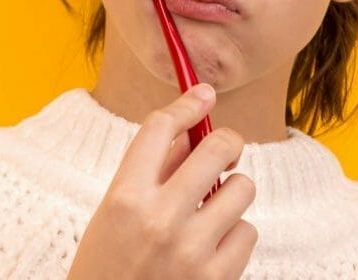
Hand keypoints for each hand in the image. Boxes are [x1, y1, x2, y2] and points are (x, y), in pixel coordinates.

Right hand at [66, 84, 257, 278]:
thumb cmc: (108, 265)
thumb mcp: (113, 213)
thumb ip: (151, 170)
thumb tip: (192, 128)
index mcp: (123, 196)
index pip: (160, 128)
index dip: (187, 105)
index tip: (203, 96)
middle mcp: (159, 218)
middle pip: (217, 148)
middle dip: (226, 143)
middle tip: (223, 151)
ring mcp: (191, 249)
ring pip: (242, 189)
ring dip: (231, 194)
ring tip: (211, 211)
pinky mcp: (217, 277)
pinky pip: (248, 231)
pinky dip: (235, 235)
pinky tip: (211, 246)